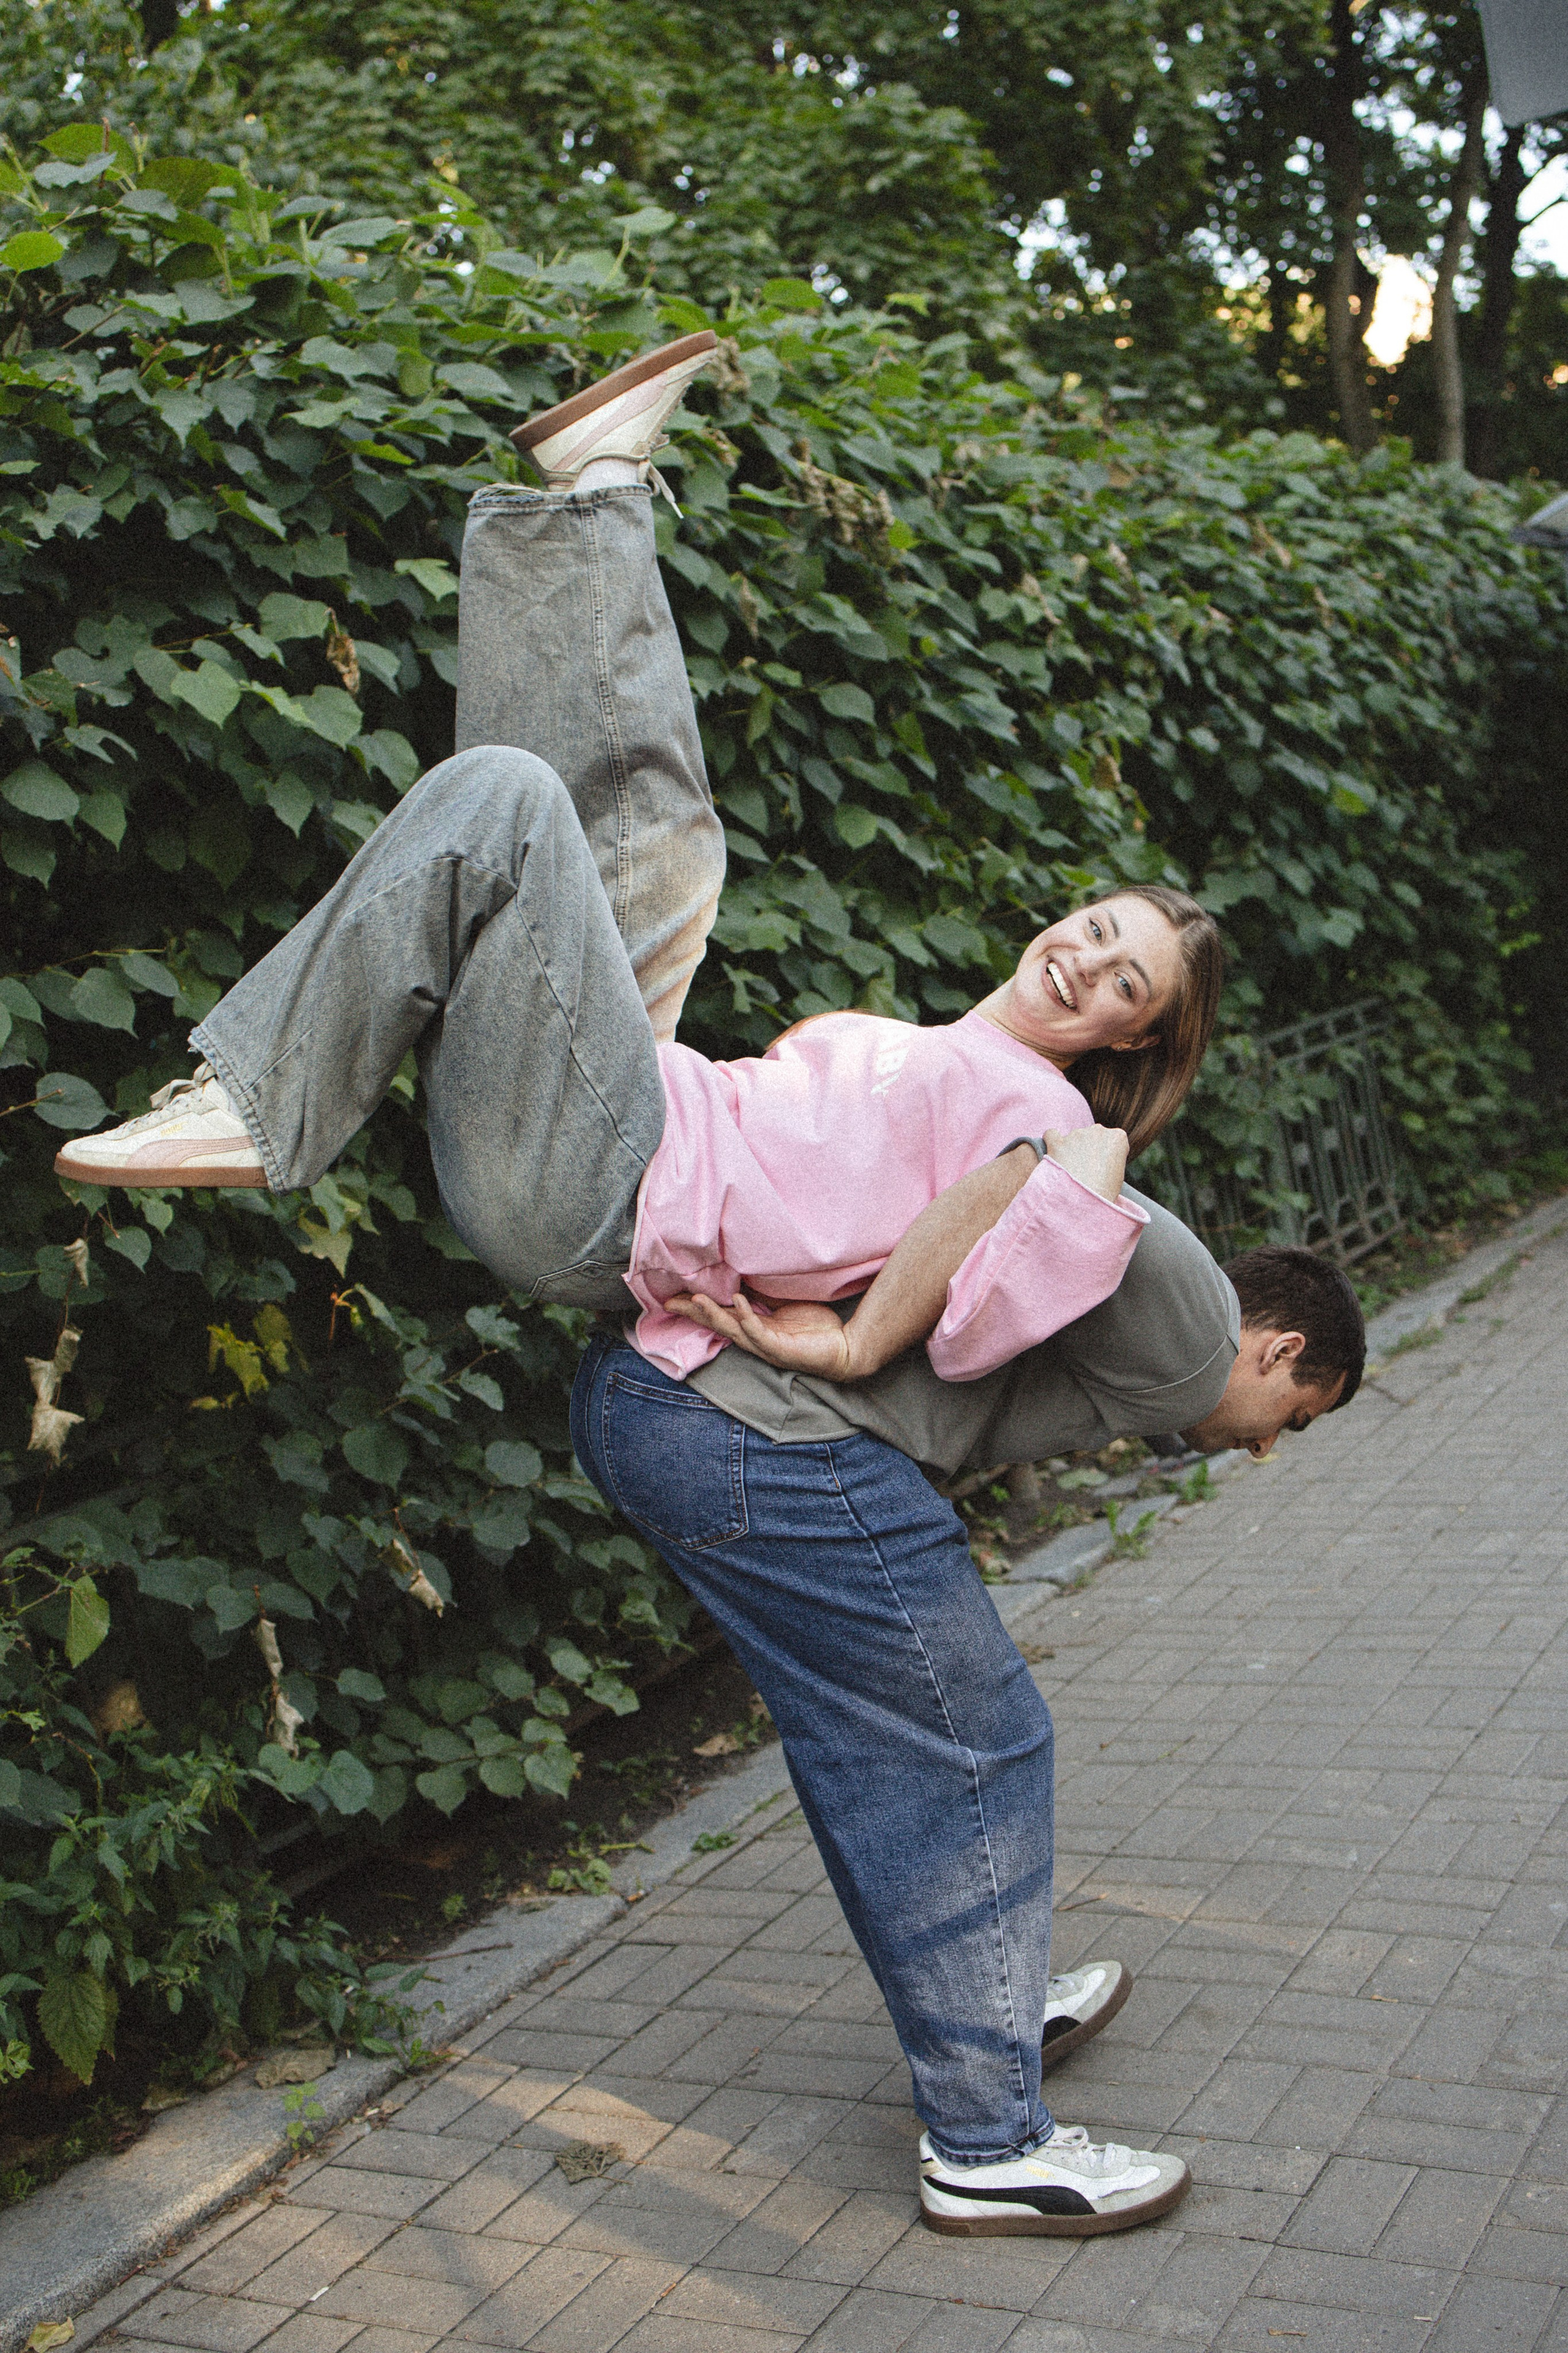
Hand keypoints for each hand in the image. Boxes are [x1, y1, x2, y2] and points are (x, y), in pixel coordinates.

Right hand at [663, 1291, 855, 1378]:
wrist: (846, 1348)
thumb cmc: (815, 1328)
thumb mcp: (786, 1304)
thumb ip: (765, 1293)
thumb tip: (746, 1271)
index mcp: (753, 1327)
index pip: (718, 1315)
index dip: (695, 1307)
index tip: (672, 1297)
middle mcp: (754, 1338)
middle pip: (717, 1324)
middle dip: (693, 1313)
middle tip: (670, 1302)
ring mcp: (766, 1346)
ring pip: (732, 1330)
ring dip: (714, 1315)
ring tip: (696, 1300)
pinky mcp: (780, 1349)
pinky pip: (759, 1333)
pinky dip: (747, 1318)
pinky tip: (738, 1303)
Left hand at [1044, 1123, 1127, 1203]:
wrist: (1083, 1203)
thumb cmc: (1104, 1194)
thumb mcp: (1118, 1175)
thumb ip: (1111, 1160)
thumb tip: (1098, 1159)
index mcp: (1118, 1138)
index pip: (1112, 1140)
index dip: (1106, 1154)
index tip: (1101, 1167)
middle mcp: (1098, 1131)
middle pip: (1092, 1136)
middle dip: (1088, 1150)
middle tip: (1084, 1170)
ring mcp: (1077, 1135)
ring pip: (1072, 1137)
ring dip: (1071, 1150)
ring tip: (1070, 1172)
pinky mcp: (1058, 1142)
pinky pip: (1051, 1134)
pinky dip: (1051, 1143)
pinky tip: (1053, 1155)